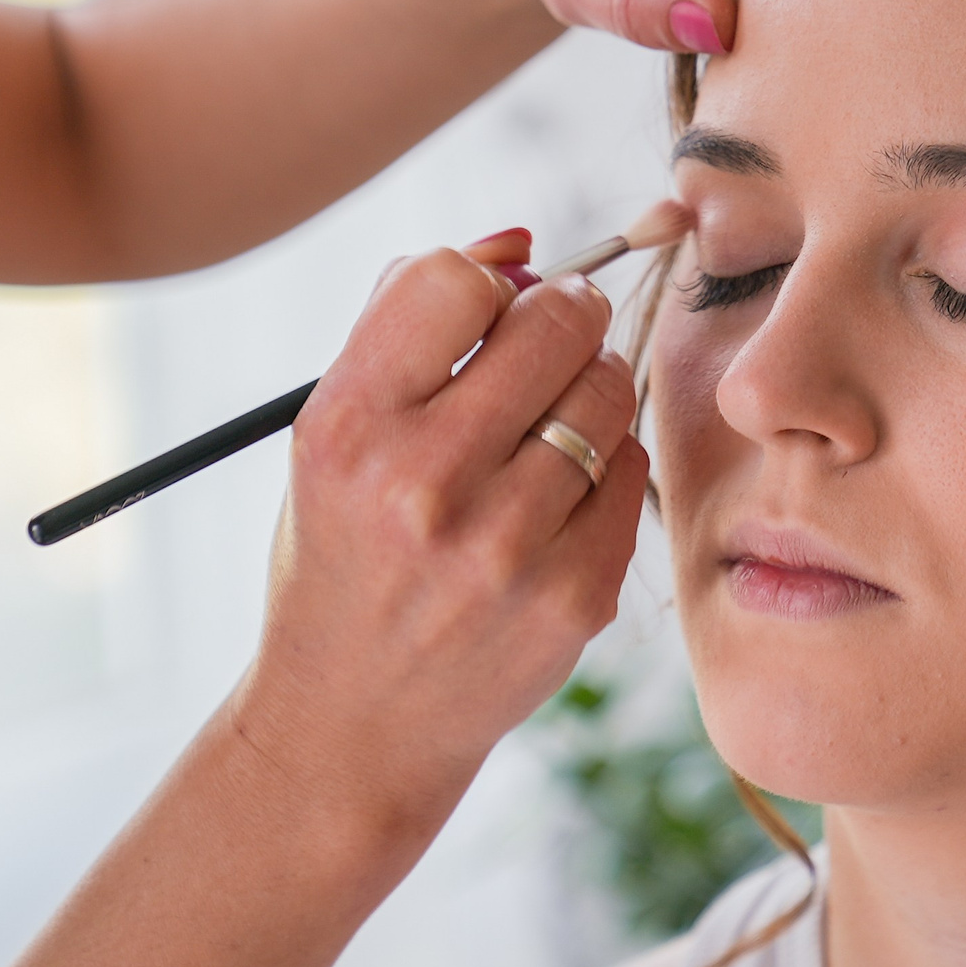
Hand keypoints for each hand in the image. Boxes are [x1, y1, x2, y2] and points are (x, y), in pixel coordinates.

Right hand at [229, 231, 643, 839]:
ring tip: (553, 420)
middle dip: (563, 315)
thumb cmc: (345, 550)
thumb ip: (405, 322)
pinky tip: (562, 494)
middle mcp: (421, 485)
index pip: (451, 280)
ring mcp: (504, 547)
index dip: (484, 281)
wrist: (351, 723)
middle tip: (554, 338)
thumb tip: (522, 243)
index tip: (489, 308)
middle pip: (553, 322)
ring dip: (592, 385)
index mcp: (347, 429)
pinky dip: (609, 463)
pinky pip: (633, 468)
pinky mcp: (572, 596)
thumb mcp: (332, 434)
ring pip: (608, 390)